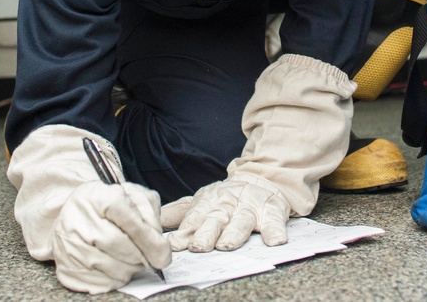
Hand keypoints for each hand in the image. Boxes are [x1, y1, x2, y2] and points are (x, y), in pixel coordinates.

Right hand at [52, 180, 171, 292]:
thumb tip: (156, 239)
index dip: (148, 237)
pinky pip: (97, 282)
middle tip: (152, 259)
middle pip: (117, 243)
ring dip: (130, 269)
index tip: (163, 251)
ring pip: (108, 265)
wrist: (75, 214)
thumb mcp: (131, 194)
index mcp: (97, 196)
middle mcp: (78, 218)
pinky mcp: (66, 267)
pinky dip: (115, 279)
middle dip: (141, 255)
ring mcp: (68, 244)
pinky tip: (119, 268)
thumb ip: (149, 210)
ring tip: (135, 261)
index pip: (126, 217)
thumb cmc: (108, 205)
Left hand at [160, 174, 290, 251]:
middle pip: (216, 218)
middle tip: (198, 247)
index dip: (186, 229)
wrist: (261, 179)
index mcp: (209, 200)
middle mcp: (229, 202)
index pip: (195, 216)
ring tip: (227, 245)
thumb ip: (179, 213)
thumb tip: (151, 221)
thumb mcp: (202, 201)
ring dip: (234, 234)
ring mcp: (251, 206)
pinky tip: (274, 241)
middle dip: (206, 232)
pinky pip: (275, 221)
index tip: (176, 243)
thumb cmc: (226, 198)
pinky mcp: (273, 210)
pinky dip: (275, 231)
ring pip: (242, 220)